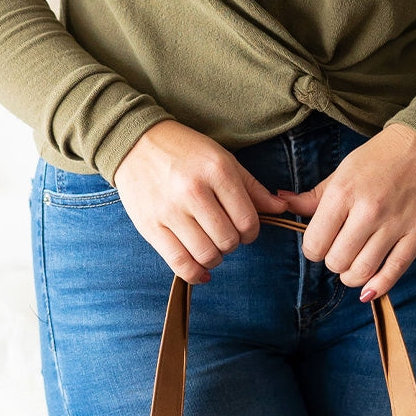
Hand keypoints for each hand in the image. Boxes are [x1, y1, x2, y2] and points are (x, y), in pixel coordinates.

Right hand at [112, 120, 289, 285]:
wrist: (134, 141)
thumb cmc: (184, 151)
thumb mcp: (222, 159)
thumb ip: (251, 187)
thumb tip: (280, 209)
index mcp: (216, 171)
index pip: (247, 220)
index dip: (251, 232)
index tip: (244, 229)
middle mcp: (194, 191)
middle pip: (228, 241)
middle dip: (232, 244)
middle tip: (224, 235)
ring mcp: (170, 211)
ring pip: (206, 255)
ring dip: (215, 258)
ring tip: (211, 248)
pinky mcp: (150, 227)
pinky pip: (179, 263)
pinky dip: (195, 274)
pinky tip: (201, 271)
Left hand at [277, 124, 415, 302]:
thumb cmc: (379, 159)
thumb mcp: (343, 172)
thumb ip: (313, 196)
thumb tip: (282, 202)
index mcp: (344, 193)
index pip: (315, 243)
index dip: (314, 249)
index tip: (321, 244)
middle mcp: (368, 210)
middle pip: (337, 261)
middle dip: (334, 262)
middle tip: (340, 252)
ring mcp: (395, 224)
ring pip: (362, 272)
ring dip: (352, 277)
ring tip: (353, 266)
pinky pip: (393, 272)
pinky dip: (378, 287)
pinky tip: (369, 288)